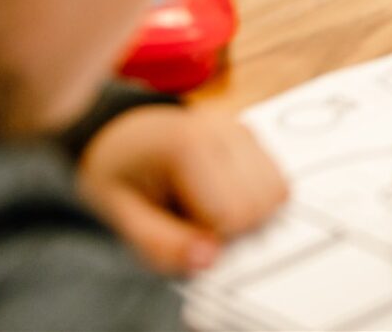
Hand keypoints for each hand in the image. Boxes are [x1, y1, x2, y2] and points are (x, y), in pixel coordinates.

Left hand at [77, 106, 286, 274]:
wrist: (116, 130)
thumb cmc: (114, 168)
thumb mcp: (119, 213)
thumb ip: (161, 243)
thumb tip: (208, 261)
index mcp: (189, 145)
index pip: (235, 214)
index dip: (210, 239)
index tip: (182, 236)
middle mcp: (226, 131)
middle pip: (262, 204)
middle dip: (233, 229)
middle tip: (192, 224)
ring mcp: (242, 131)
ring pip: (277, 193)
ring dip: (248, 216)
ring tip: (206, 210)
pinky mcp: (252, 137)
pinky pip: (275, 181)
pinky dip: (254, 200)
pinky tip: (219, 197)